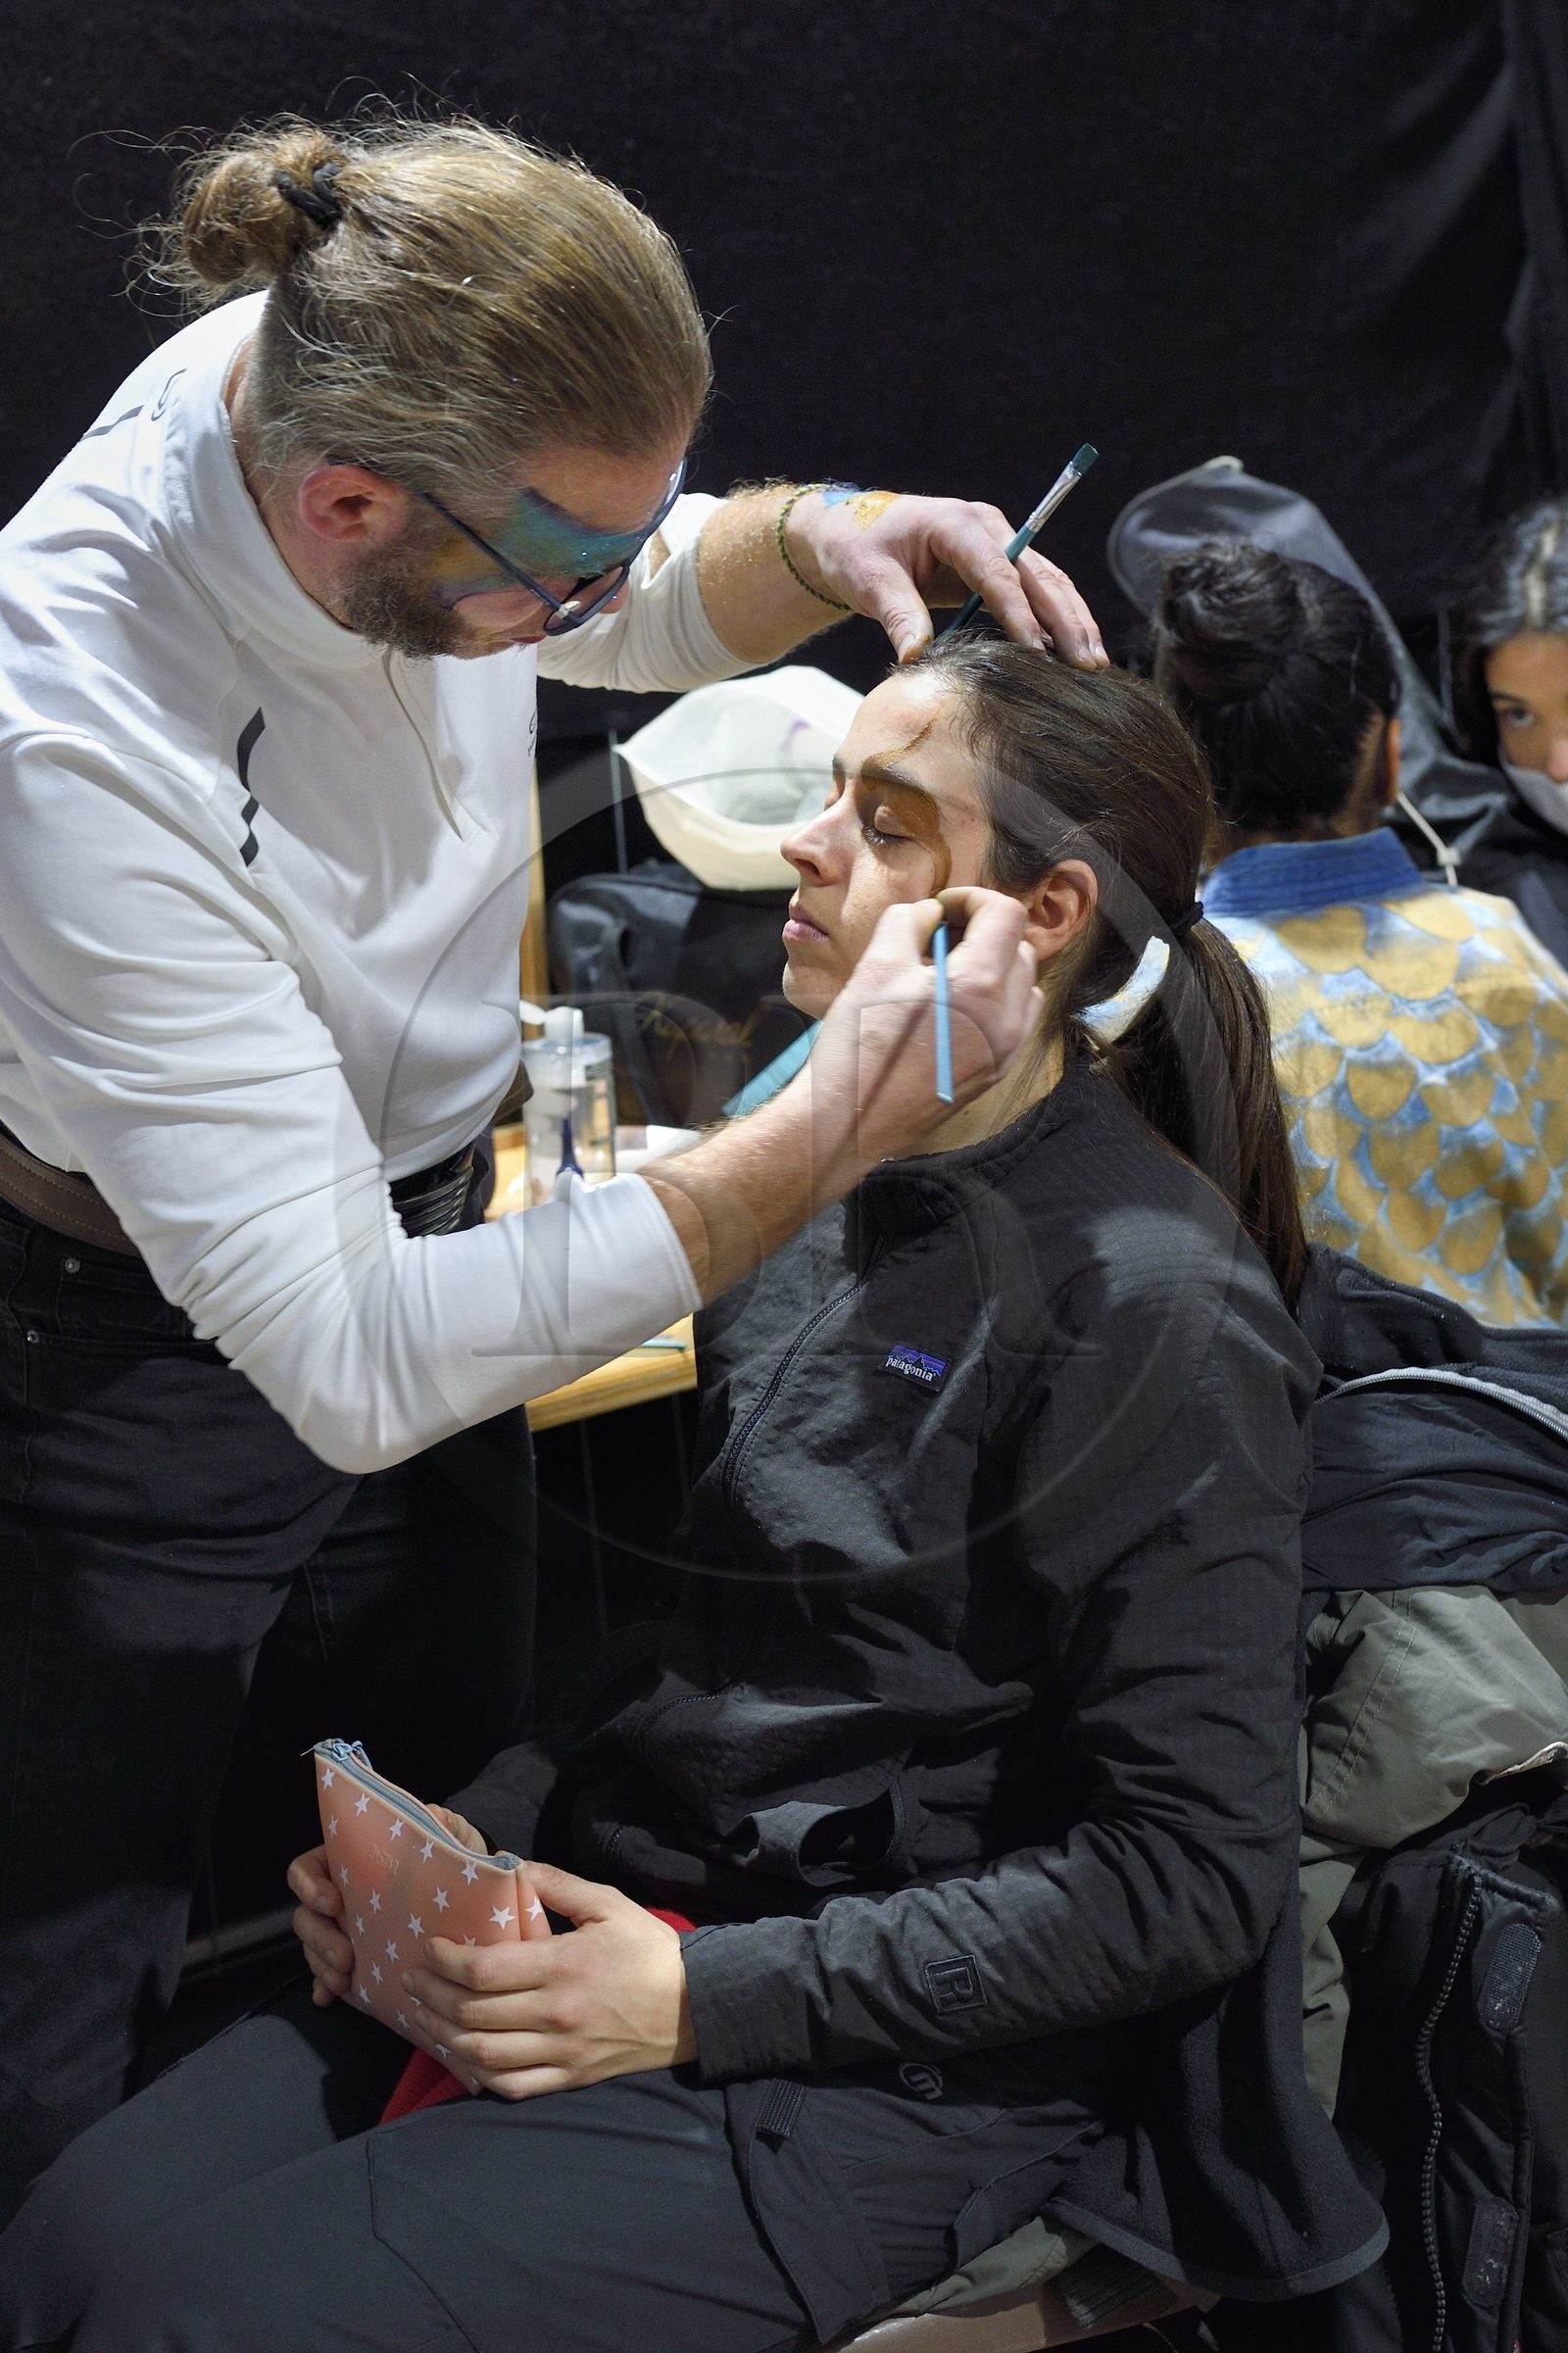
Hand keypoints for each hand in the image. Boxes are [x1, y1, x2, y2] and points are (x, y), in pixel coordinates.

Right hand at [287, 1805, 486, 2008]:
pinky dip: (325, 1986)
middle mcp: (337, 1896)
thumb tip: (433, 1814)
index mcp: (347, 1862)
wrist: (469, 1900)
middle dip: (318, 1937)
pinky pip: (326, 1975)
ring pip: (311, 1946)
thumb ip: (440, 1821)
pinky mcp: (351, 1960)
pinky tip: (330, 1996)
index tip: (333, 1902)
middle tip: (346, 1955)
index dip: (309, 1885)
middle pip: (304, 1915)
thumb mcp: (452, 1835)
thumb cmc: (451, 1860)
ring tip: (345, 1978)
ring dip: (321, 1964)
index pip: (307, 1869)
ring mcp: (341, 1930)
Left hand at [401, 1861, 694, 2099]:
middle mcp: (556, 2014)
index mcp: (563, 1966)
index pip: (484, 1970)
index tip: (428, 1947)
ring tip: (424, 2015)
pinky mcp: (570, 2078)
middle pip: (472, 2014)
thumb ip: (558, 1885)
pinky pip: (511, 2086)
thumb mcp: (609, 1904)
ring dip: (443, 2036)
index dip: (445, 1960)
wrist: (694, 2008)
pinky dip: (477, 2075)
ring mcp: (562, 2052)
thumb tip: (511, 1867)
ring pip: (482, 2055)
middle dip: (431, 1994)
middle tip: (411, 1978)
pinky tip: (462, 2056)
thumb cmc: (649, 1951)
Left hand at [786, 488, 1107, 667]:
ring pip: (1049, 583)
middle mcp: (989, 527)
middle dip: (1067, 621)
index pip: (999, 572)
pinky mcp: (1000, 564)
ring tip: (1094, 664)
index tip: (1037, 652)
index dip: (1020, 613)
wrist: (851, 532)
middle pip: (1039, 577)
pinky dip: (1058, 621)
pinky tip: (1073, 653)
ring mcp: (999, 543)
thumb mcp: (870, 582)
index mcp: (957, 524)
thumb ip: (898, 615)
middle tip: (1088, 664)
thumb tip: (916, 657)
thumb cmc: (857, 550)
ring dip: (1074, 622)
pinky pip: (1037, 592)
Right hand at [804, 884, 1042, 1165]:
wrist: (850, 1122)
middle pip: (1019, 948)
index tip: (942, 908)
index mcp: (980, 984)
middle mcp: (1006, 1019)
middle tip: (941, 937)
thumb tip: (932, 913)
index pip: (1005, 914)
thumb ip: (910, 921)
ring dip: (995, 968)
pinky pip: (1014, 1023)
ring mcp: (1005, 1050)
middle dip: (985, 933)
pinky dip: (995, 1002)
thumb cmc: (859, 1042)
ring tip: (948, 973)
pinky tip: (952, 1008)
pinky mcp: (995, 1073)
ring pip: (1023, 987)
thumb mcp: (876, 964)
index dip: (972, 898)